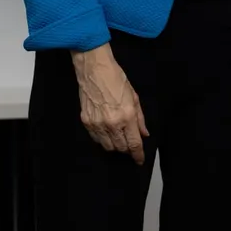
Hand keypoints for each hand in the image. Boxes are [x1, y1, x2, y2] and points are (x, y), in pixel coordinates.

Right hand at [71, 43, 149, 163]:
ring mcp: (97, 124)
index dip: (137, 155)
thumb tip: (144, 133)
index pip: (133, 144)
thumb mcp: (134, 97)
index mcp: (126, 116)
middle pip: (120, 148)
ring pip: (107, 146)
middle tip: (130, 144)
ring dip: (115, 145)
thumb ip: (140, 118)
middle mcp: (111, 124)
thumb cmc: (116, 79)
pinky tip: (107, 132)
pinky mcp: (86, 122)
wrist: (94, 70)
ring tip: (119, 137)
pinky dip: (103, 139)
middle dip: (127, 149)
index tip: (139, 160)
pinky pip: (96, 139)